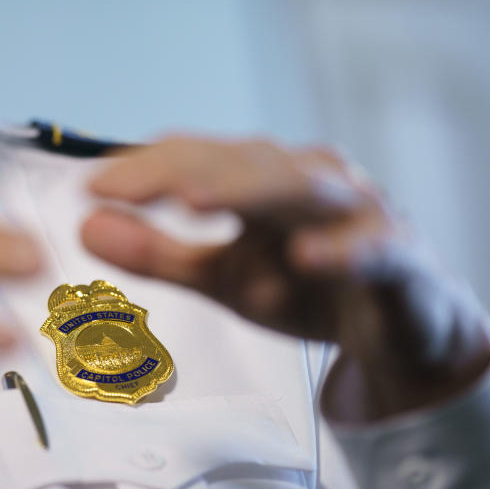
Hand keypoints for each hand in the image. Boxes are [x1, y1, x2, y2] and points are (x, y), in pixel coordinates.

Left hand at [82, 136, 489, 422]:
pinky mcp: (397, 256)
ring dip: (247, 191)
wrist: (400, 330)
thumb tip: (89, 225)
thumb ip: (158, 253)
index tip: (93, 188)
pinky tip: (307, 257)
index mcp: (261, 180)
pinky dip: (341, 250)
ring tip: (194, 199)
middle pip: (240, 162)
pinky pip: (371, 248)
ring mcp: (355, 212)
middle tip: (121, 187)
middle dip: (178, 170)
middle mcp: (306, 180)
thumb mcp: (221, 276)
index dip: (144, 169)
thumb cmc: (310, 288)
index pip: (197, 158)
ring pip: (300, 189)